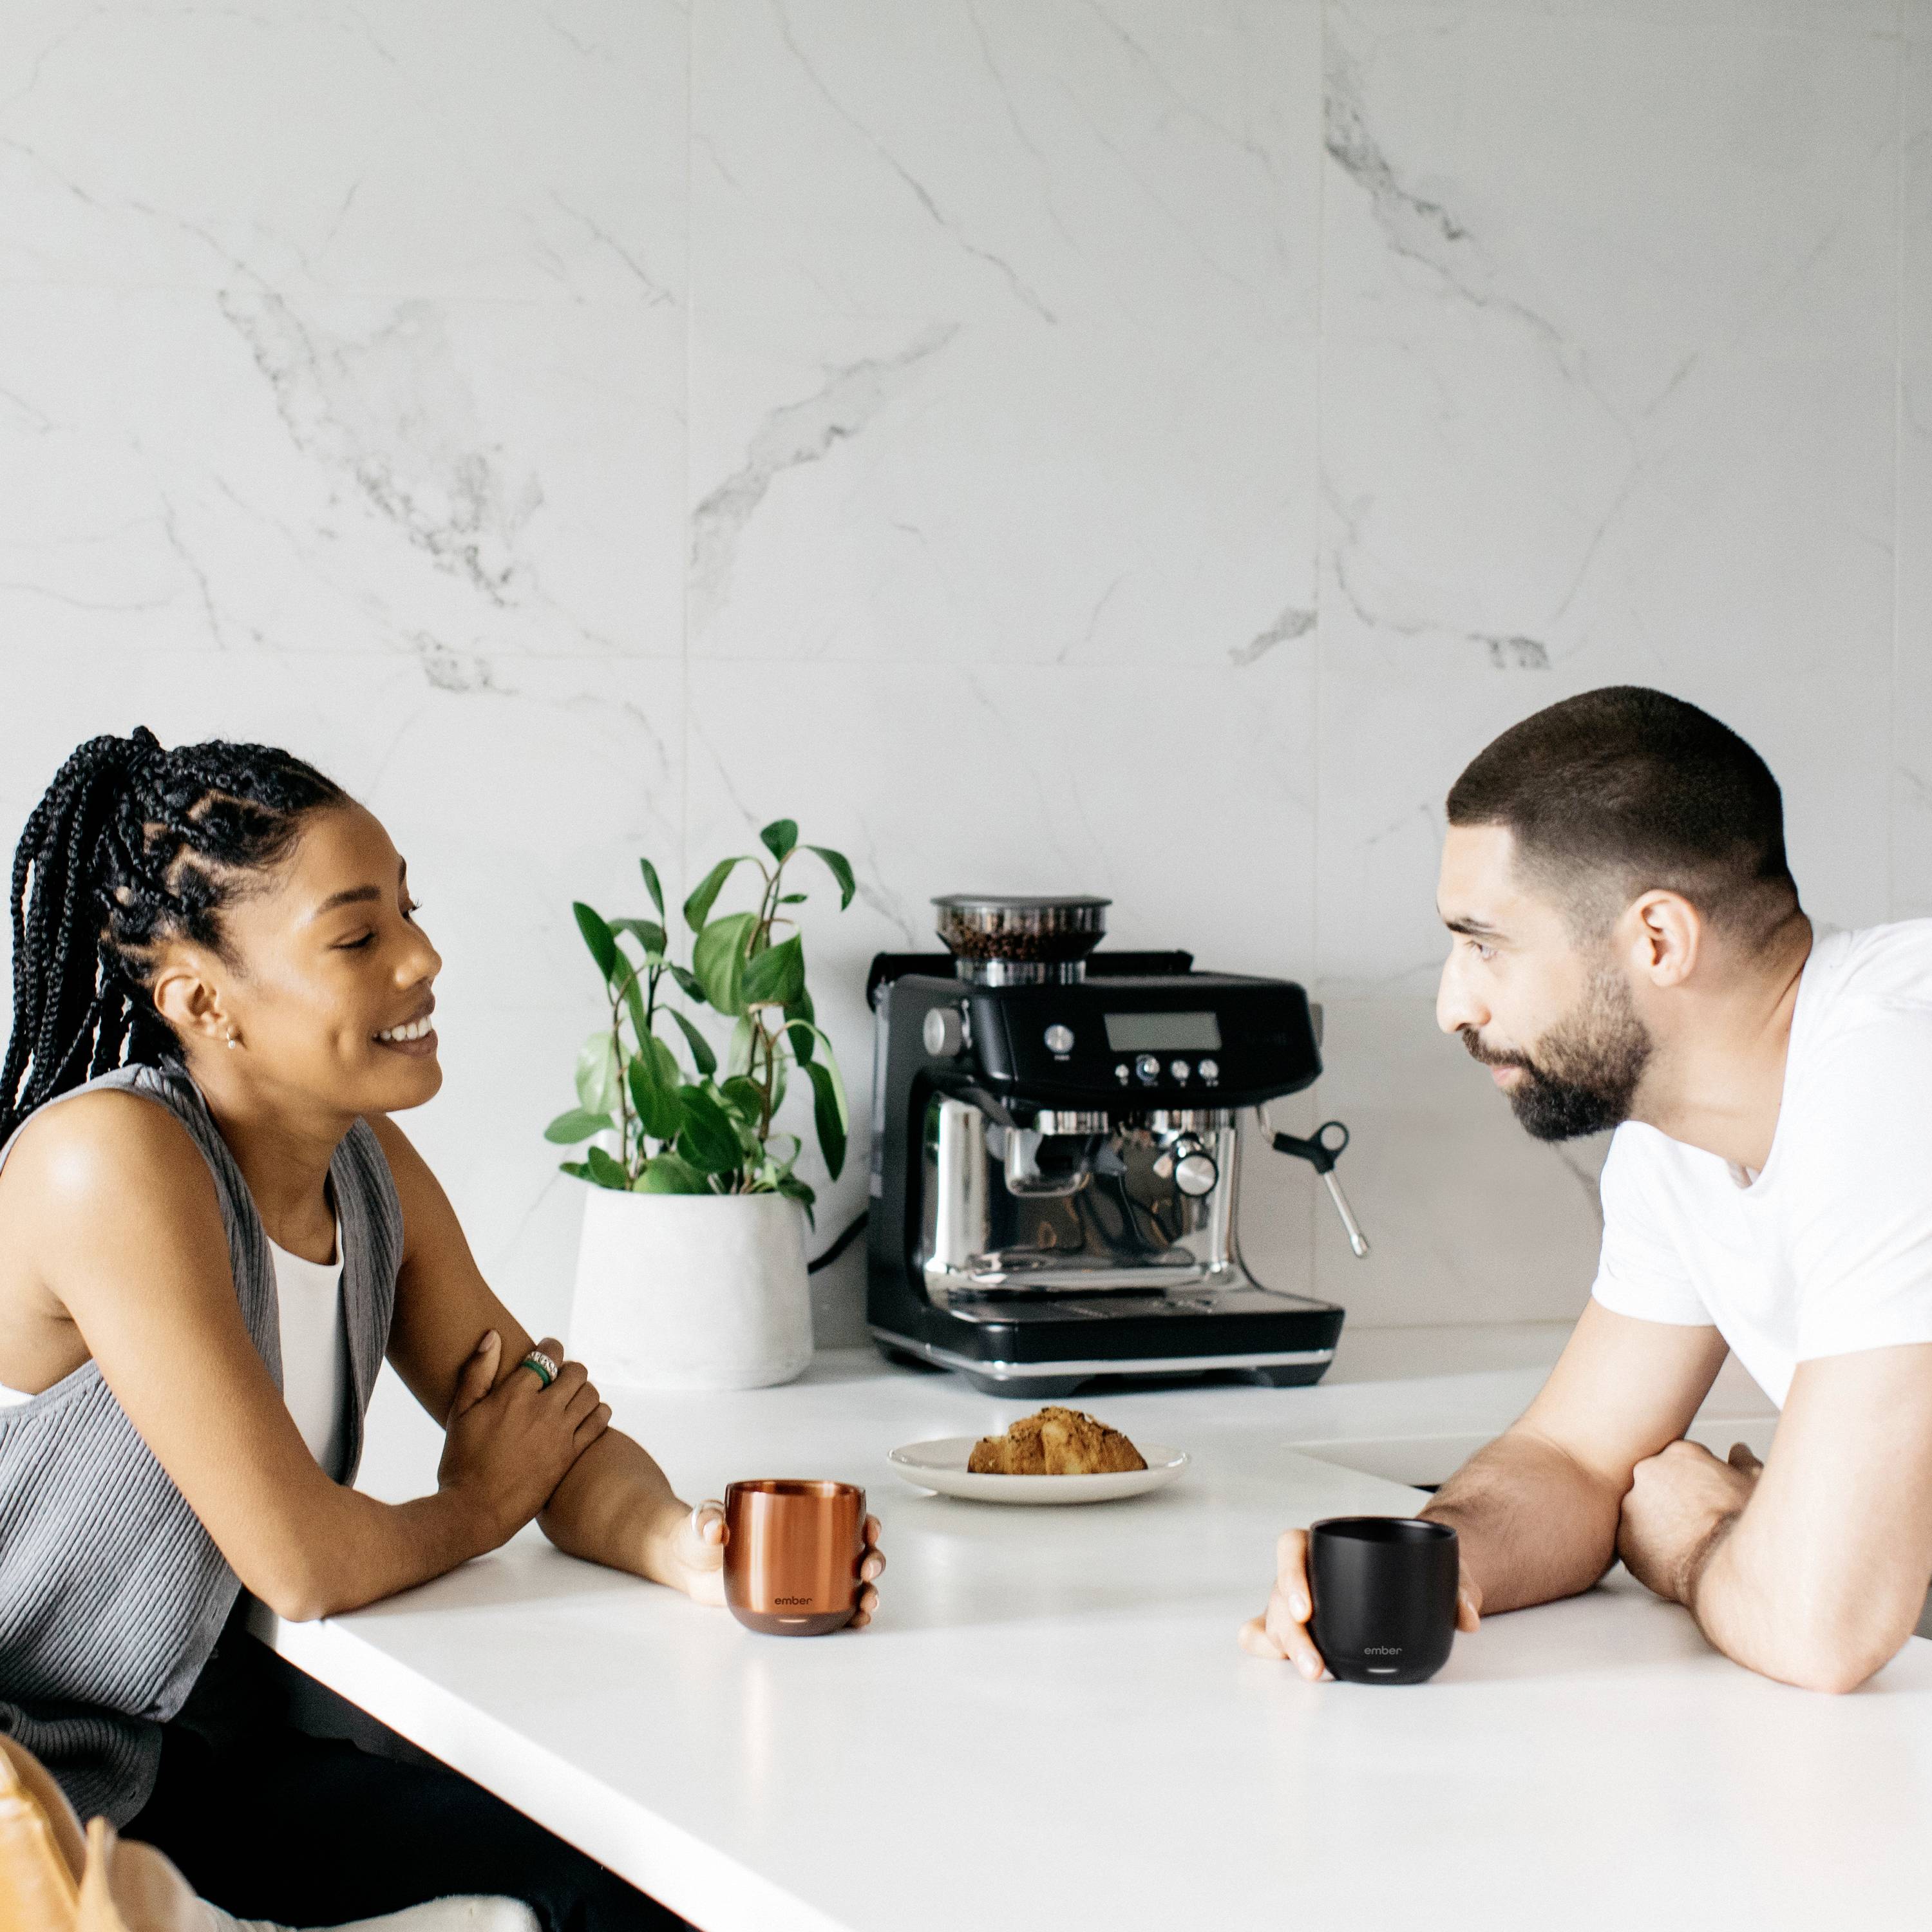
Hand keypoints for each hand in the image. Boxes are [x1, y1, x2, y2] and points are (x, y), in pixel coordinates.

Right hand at [437, 1332, 611, 1547]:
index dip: (549, 1347)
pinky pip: (599, 1423)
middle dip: (569, 1369)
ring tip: (570, 1398)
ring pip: (591, 1395)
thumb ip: (478, 1371)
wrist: (475, 1510)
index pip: (547, 1354)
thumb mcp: (460, 1413)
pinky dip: (598, 1413)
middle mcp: (542, 1410)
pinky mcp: (570, 1456)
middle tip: (559, 1377)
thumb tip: (493, 1336)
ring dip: (584, 1390)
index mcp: (515, 1395)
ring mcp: (560, 1434)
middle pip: (576, 1372)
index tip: (546, 1350)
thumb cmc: (461, 1461)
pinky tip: (585, 1417)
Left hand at [641, 1502, 887, 1625]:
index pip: (838, 1516)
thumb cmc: (700, 1535)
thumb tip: (716, 1529)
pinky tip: (856, 1622)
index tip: (870, 1529)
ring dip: (866, 1592)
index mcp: (793, 1518)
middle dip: (871, 1559)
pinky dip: (847, 1615)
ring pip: (846, 1583)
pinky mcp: (789, 1603)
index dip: (862, 1521)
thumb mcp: (703, 1523)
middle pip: (851, 1551)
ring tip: (867, 1604)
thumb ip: (707, 1521)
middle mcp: (804, 1547)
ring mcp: (800, 1577)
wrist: (686, 1566)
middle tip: (868, 1569)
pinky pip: (827, 1609)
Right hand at [1238, 1526, 1482, 1676]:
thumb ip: (1457, 1589)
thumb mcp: (1439, 1570)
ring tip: (1314, 1674)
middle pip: (1279, 1593)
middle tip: (1314, 1664)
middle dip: (1290, 1632)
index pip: (1291, 1546)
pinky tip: (1277, 1661)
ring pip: (1274, 1618)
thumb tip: (1468, 1618)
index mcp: (1325, 1545)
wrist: (1411, 1574)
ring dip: (1285, 1647)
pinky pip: (1266, 1632)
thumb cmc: (1416, 1566)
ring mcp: (1297, 1600)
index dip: (1290, 1575)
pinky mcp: (1299, 1626)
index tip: (1307, 1608)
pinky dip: (1267, 1646)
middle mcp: (1305, 1572)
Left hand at [1617, 1438, 1761, 1605]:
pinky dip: (1647, 1552)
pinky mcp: (1622, 1537)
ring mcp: (1630, 1502)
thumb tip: (1739, 1451)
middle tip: (1697, 1525)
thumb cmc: (1746, 1524)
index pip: (1680, 1463)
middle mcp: (1647, 1470)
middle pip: (1656, 1485)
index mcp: (1678, 1452)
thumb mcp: (1753, 1483)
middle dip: (1672, 1502)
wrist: (1727, 1565)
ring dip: (1658, 1526)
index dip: (1697, 1486)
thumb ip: (1741, 1462)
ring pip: (1641, 1513)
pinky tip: (1672, 1561)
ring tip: (1687, 1546)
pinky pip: (1632, 1543)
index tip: (1709, 1503)